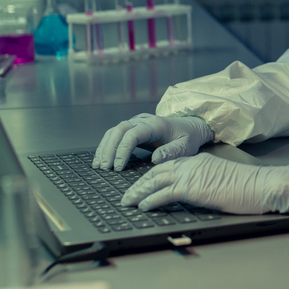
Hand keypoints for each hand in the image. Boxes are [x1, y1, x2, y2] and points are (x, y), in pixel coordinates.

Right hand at [92, 114, 213, 169]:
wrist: (190, 127)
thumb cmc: (188, 138)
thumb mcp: (186, 147)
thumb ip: (172, 152)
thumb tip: (155, 159)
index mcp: (156, 125)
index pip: (133, 134)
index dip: (123, 150)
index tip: (118, 167)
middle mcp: (143, 120)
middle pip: (119, 130)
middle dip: (109, 149)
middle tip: (104, 168)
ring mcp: (136, 122)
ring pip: (114, 131)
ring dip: (104, 148)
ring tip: (98, 166)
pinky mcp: (133, 128)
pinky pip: (116, 134)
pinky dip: (107, 146)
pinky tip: (102, 159)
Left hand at [121, 154, 288, 215]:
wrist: (260, 185)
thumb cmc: (248, 187)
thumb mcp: (220, 181)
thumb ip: (203, 183)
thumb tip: (192, 195)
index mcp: (198, 161)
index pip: (168, 167)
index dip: (151, 177)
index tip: (140, 187)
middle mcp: (191, 164)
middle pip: (156, 172)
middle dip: (138, 184)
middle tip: (126, 196)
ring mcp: (191, 174)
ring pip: (155, 181)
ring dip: (138, 192)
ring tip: (127, 202)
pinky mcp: (193, 187)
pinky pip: (164, 193)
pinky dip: (151, 200)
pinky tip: (143, 207)